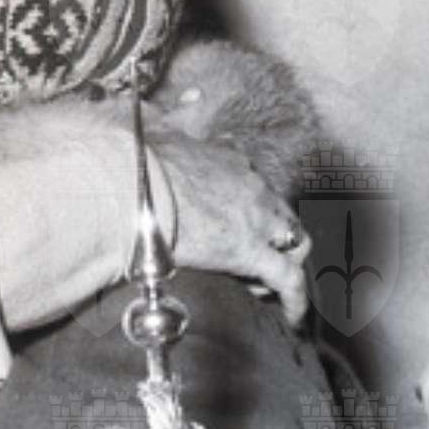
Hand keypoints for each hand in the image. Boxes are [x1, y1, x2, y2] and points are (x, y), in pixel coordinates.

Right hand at [150, 133, 311, 326]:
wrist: (134, 187)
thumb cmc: (140, 165)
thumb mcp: (160, 133)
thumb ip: (170, 125)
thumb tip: (171, 111)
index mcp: (231, 160)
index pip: (254, 184)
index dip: (249, 207)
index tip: (234, 223)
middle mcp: (252, 186)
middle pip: (280, 214)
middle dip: (272, 237)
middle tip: (250, 259)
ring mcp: (255, 219)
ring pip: (293, 243)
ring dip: (284, 263)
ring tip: (264, 287)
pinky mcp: (250, 252)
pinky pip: (287, 279)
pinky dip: (294, 298)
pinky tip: (293, 316)